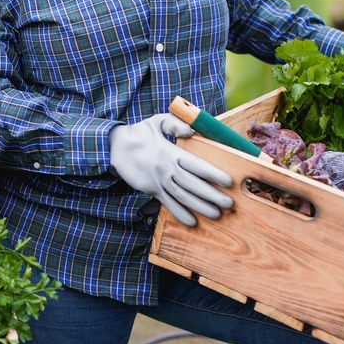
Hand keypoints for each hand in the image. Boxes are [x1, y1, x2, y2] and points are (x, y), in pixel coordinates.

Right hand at [108, 113, 233, 226]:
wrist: (114, 147)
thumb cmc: (139, 133)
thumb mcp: (156, 122)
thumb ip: (174, 124)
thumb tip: (190, 130)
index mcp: (171, 152)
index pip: (196, 164)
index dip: (213, 174)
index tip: (228, 181)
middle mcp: (167, 168)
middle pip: (193, 184)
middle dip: (212, 195)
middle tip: (229, 203)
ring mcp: (159, 181)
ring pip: (183, 197)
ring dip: (200, 207)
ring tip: (216, 214)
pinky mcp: (151, 189)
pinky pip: (167, 203)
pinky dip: (179, 213)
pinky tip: (191, 221)